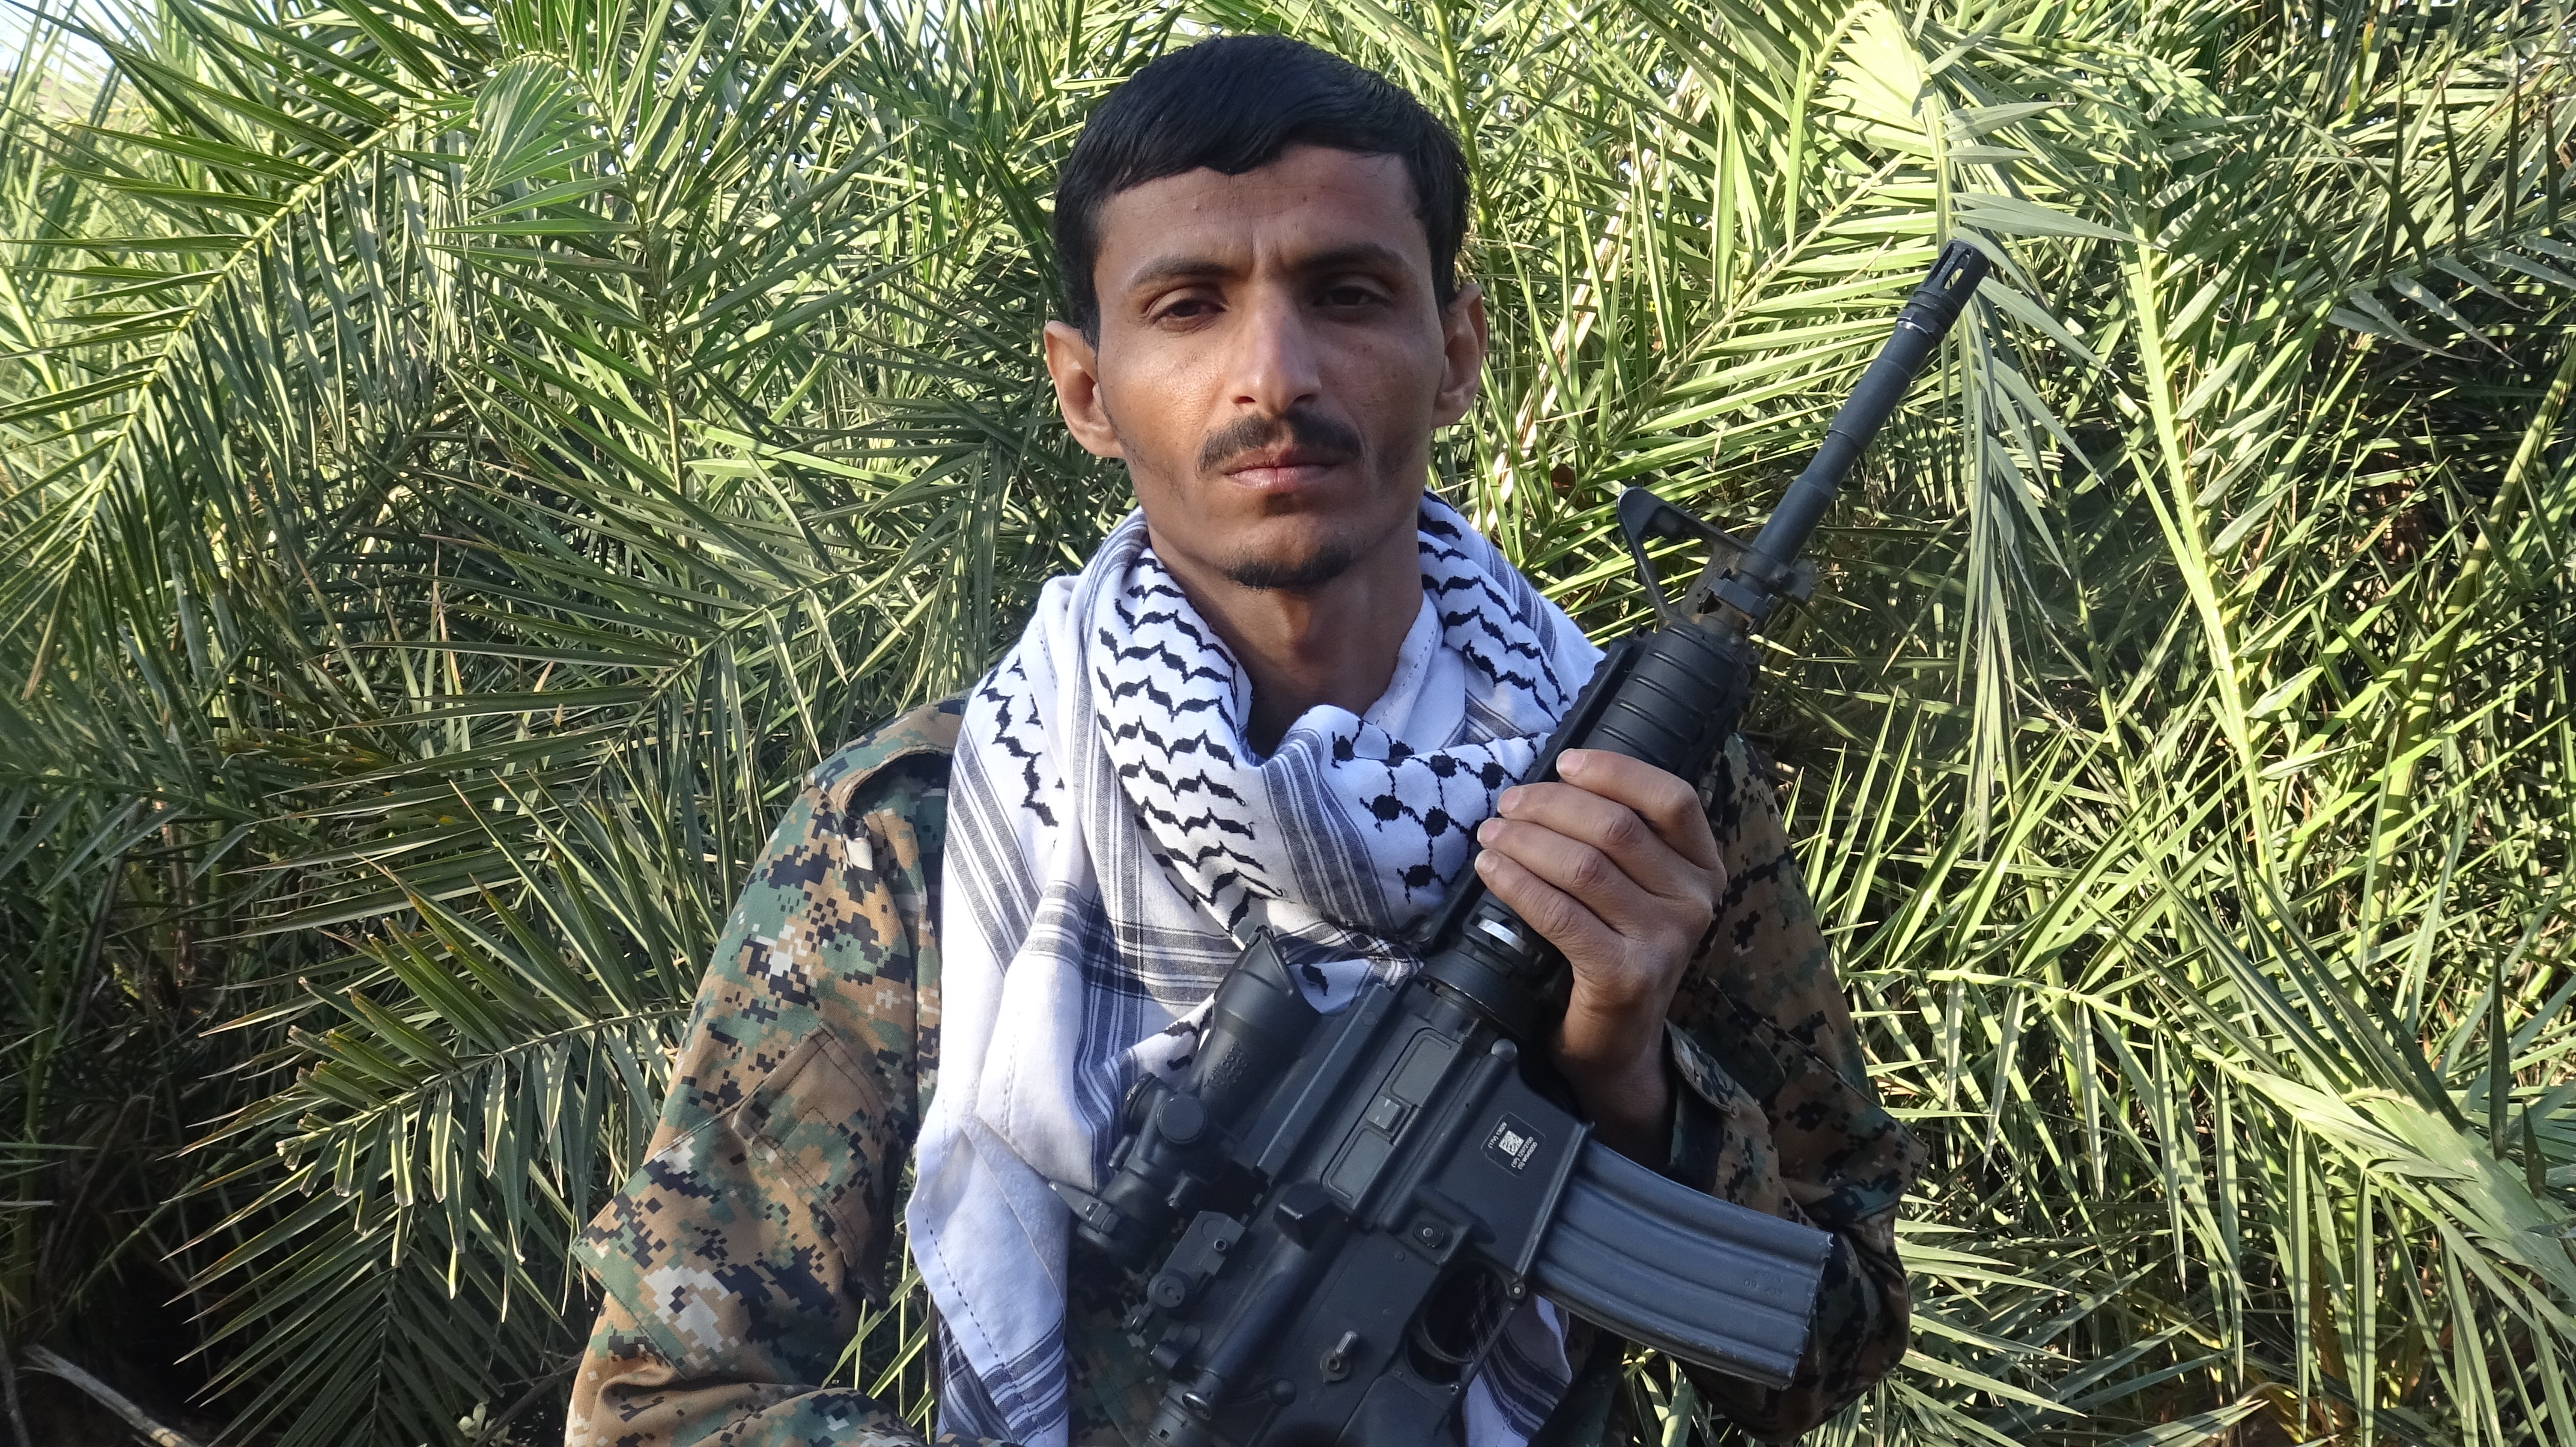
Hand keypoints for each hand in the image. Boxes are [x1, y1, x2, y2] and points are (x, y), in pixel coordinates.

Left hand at [1471, 749, 1724, 1163]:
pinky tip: (1490, 870)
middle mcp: (1695, 902)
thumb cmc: (1615, 953)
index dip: (1615, 770)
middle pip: (1617, 827)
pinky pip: (1560, 914)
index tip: (1564, 762)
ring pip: (1585, 866)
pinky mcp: (1625, 975)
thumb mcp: (1636, 892)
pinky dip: (1518, 884)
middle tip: (1508, 805)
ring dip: (1527, 842)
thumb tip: (1551, 782)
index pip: (1672, 798)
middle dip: (1551, 806)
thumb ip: (1619, 842)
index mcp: (1704, 869)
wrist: (1617, 1048)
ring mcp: (1665, 941)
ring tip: (1491, 835)